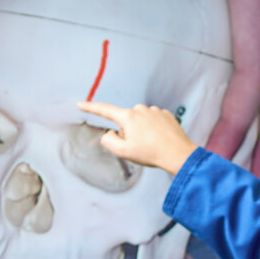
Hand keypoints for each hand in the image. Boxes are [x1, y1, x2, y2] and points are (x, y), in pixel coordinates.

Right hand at [77, 101, 198, 176]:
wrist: (178, 154)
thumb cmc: (151, 154)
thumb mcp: (123, 152)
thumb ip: (109, 141)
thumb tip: (110, 133)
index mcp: (128, 117)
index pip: (105, 110)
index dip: (91, 108)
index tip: (81, 104)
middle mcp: (141, 109)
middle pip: (125, 121)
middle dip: (128, 132)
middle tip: (139, 146)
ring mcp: (155, 110)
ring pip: (140, 121)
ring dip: (142, 131)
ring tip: (152, 144)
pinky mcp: (166, 114)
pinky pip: (153, 121)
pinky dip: (154, 130)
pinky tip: (160, 139)